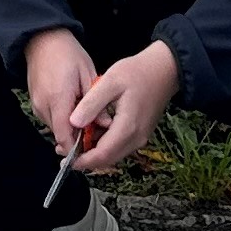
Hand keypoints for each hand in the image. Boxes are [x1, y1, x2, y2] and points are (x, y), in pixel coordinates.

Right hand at [23, 29, 95, 151]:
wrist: (42, 39)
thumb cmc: (67, 53)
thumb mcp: (88, 74)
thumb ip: (96, 102)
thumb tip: (105, 124)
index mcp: (58, 98)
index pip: (65, 137)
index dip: (78, 148)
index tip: (92, 150)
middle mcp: (43, 105)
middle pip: (60, 135)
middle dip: (77, 138)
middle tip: (95, 132)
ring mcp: (37, 104)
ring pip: (55, 128)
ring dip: (70, 128)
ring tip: (86, 117)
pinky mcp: (35, 102)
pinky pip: (50, 118)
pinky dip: (62, 119)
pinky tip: (74, 108)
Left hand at [63, 41, 182, 175]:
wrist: (164, 70)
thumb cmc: (137, 73)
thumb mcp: (109, 82)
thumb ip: (91, 104)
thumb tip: (73, 123)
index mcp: (127, 128)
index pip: (102, 155)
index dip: (83, 161)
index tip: (66, 159)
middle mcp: (136, 139)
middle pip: (108, 159)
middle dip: (87, 159)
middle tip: (66, 151)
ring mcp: (140, 138)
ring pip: (114, 154)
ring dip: (95, 152)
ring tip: (77, 139)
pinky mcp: (141, 134)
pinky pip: (120, 146)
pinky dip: (105, 145)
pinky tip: (94, 131)